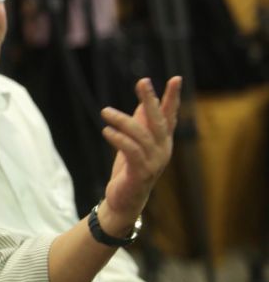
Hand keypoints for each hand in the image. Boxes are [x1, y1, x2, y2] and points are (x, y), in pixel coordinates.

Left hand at [100, 77, 180, 231]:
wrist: (123, 203)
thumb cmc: (129, 172)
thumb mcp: (133, 145)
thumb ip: (140, 126)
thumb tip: (142, 103)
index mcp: (162, 142)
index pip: (169, 116)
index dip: (172, 98)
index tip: (175, 78)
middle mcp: (162, 150)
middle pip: (159, 121)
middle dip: (151, 100)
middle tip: (143, 81)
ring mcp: (154, 162)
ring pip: (141, 135)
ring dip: (122, 120)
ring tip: (105, 111)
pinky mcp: (141, 173)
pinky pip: (131, 151)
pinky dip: (119, 139)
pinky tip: (106, 130)